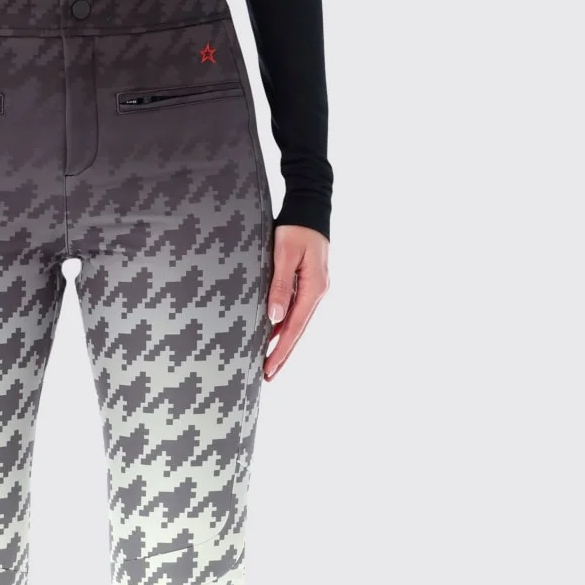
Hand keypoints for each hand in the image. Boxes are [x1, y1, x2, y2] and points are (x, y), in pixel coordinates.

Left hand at [264, 225, 329, 380]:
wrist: (310, 208)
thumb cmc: (296, 228)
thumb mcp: (284, 255)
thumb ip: (280, 286)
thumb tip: (275, 318)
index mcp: (314, 288)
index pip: (295, 327)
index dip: (281, 350)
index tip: (269, 368)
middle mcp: (317, 292)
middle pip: (297, 331)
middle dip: (282, 354)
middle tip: (268, 376)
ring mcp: (313, 289)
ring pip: (296, 323)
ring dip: (282, 343)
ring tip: (268, 363)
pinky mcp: (307, 284)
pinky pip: (295, 311)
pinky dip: (283, 326)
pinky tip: (272, 336)